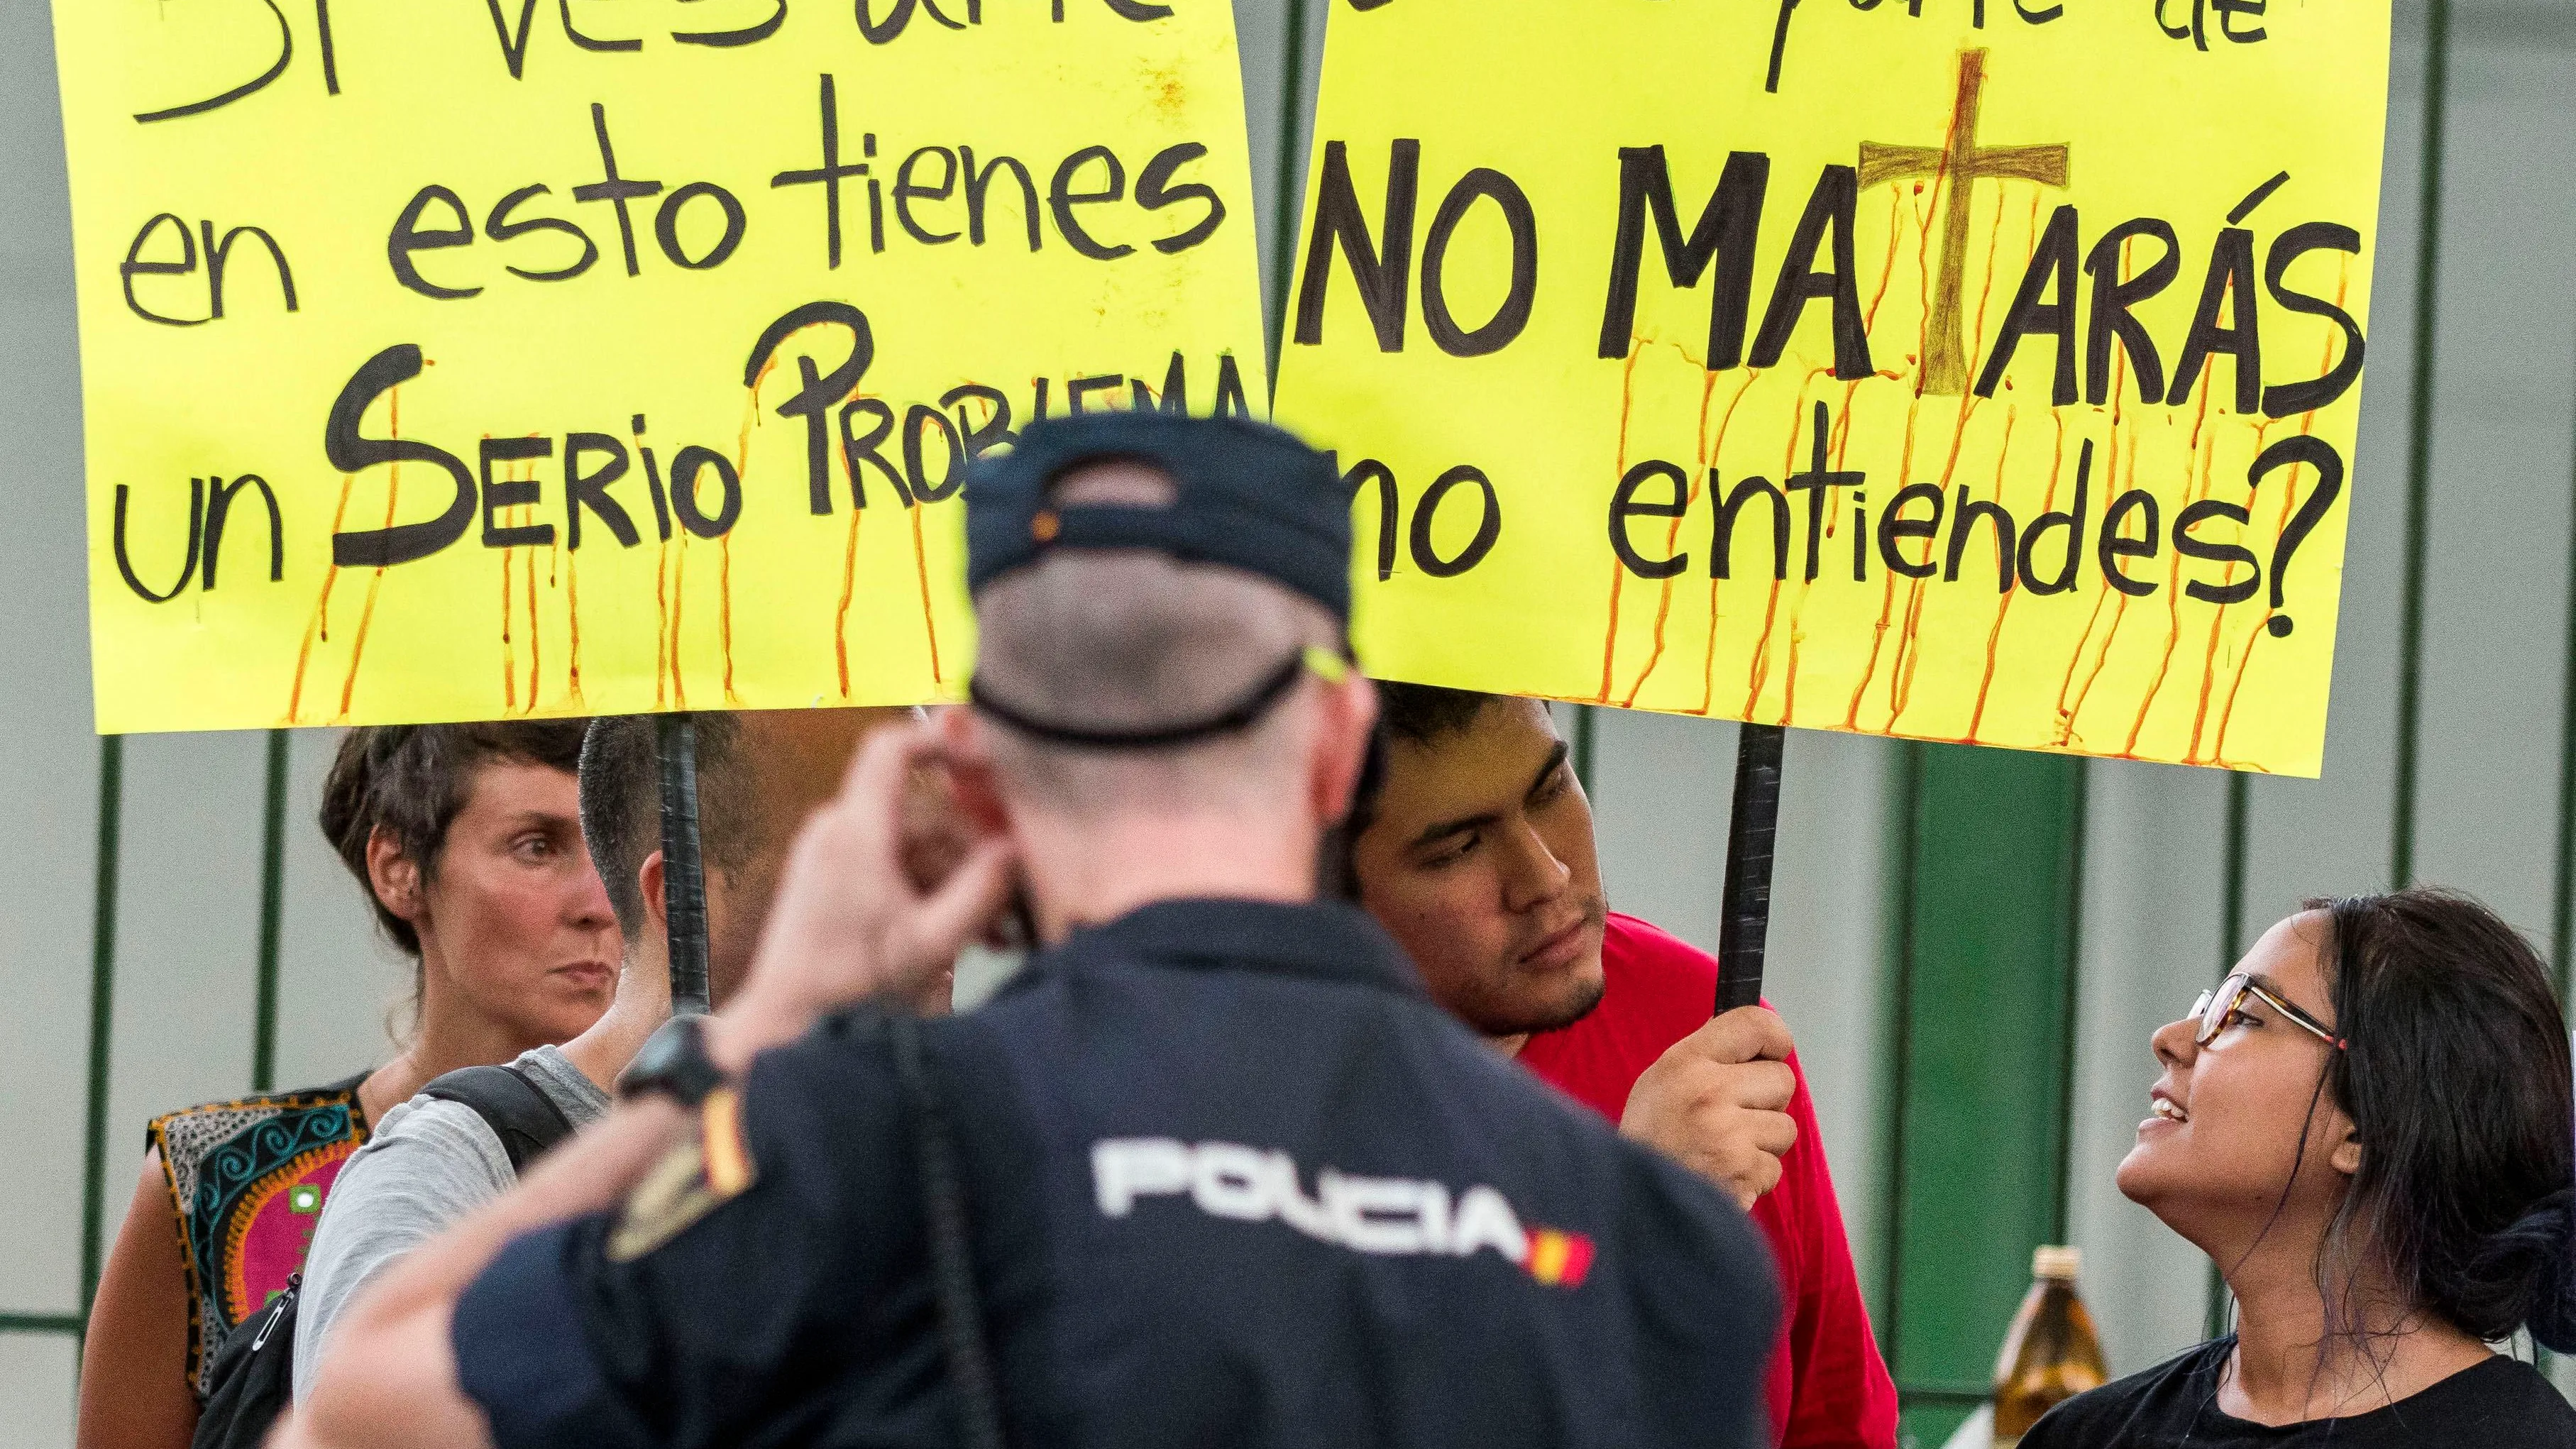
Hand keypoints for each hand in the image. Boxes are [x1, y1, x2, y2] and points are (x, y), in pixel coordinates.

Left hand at [713, 722, 1017, 1070]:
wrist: (785, 1021)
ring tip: (987, 937)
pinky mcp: (829, 874)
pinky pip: (891, 866)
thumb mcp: (930, 943)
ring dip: (953, 882)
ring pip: (913, 845)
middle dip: (970, 854)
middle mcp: (837, 829)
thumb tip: (1016, 848)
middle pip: (922, 813)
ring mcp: (830, 851)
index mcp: (855, 832)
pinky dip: (924, 891)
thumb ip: (980, 891)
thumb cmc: (850, 985)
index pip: (892, 749)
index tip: (986, 759)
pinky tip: (954, 934)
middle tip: (1007, 901)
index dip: (940, 740)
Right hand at [1620, 1005, 1798, 1210]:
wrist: (1628, 1203)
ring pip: (1785, 1127)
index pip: (1755, 1024)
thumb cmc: (1648, 1142)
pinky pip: (1774, 1168)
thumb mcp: (1660, 1082)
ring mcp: (1727, 1133)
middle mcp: (1708, 1091)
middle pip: (1782, 1079)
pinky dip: (1755, 1176)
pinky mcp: (1741, 1171)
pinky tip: (1724, 1176)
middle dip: (1767, 1101)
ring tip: (1723, 1150)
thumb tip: (1752, 1038)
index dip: (1775, 1037)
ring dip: (1763, 1143)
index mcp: (1685, 1062)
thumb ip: (1705, 1058)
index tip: (1773, 1052)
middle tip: (1734, 1118)